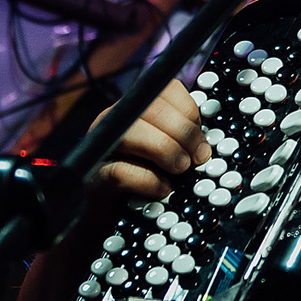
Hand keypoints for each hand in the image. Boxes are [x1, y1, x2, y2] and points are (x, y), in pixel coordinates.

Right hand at [88, 79, 208, 201]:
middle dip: (184, 135)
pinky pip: (122, 171)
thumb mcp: (168, 150)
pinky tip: (163, 189)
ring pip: (133, 132)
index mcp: (138, 106)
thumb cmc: (145, 175)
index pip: (167, 90)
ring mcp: (102, 145)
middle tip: (197, 159)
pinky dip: (149, 181)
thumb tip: (204, 147)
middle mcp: (117, 118)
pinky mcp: (96, 175)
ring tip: (180, 169)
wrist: (111, 210)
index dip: (190, 113)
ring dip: (166, 152)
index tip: (201, 140)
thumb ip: (183, 138)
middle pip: (152, 108)